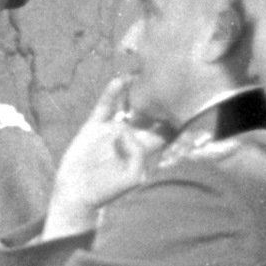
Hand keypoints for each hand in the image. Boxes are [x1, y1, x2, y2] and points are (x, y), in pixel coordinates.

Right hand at [42, 76, 167, 237]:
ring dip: (136, 91)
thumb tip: (125, 129)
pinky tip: (120, 80)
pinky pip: (105, 106)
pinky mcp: (93, 127)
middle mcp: (130, 136)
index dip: (176, 119)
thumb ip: (137, 153)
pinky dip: (112, 93)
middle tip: (170, 78)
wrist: (77, 194)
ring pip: (127, 105)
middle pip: (149, 113)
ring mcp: (111, 130)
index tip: (188, 103)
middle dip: (159, 99)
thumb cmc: (108, 190)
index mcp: (144, 150)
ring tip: (144, 71)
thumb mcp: (132, 176)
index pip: (165, 131)